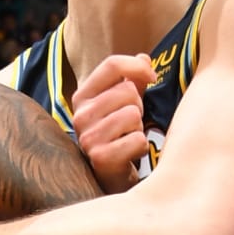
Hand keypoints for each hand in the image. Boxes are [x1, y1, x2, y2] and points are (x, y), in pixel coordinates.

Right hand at [69, 53, 153, 189]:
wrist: (111, 177)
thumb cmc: (119, 135)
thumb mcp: (122, 104)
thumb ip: (133, 80)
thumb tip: (144, 58)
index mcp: (82, 96)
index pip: (112, 64)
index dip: (139, 67)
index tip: (153, 77)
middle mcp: (80, 115)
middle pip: (127, 91)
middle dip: (138, 105)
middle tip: (131, 122)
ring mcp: (88, 138)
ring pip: (133, 115)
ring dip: (139, 127)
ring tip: (128, 137)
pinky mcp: (100, 158)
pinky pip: (137, 139)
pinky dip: (141, 147)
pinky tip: (130, 153)